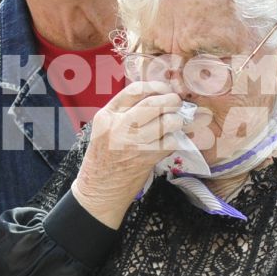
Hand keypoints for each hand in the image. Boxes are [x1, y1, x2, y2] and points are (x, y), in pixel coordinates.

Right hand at [70, 82, 188, 226]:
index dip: (157, 87)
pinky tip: (169, 141)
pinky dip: (175, 139)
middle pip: (154, 103)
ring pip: (167, 122)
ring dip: (176, 121)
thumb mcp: (105, 127)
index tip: (165, 90)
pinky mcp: (146, 158)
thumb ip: (124, 110)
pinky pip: (171, 141)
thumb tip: (156, 95)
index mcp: (107, 115)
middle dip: (172, 101)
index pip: (136, 89)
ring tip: (175, 123)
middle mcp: (119, 126)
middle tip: (177, 104)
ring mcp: (134, 142)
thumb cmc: (104, 157)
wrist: (99, 189)